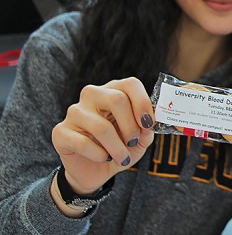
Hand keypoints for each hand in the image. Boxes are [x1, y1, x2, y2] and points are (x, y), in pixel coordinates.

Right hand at [52, 77, 154, 195]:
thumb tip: (149, 125)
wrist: (95, 170)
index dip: (143, 103)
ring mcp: (74, 112)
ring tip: (122, 158)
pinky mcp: (60, 131)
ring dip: (117, 148)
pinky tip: (104, 158)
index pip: (130, 84)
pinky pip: (83, 143)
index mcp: (114, 91)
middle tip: (134, 142)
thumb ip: (147, 130)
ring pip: (101, 126)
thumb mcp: (140, 139)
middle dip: (131, 126)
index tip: (149, 124)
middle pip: (116, 99)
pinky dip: (100, 155)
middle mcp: (92, 95)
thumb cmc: (120, 148)